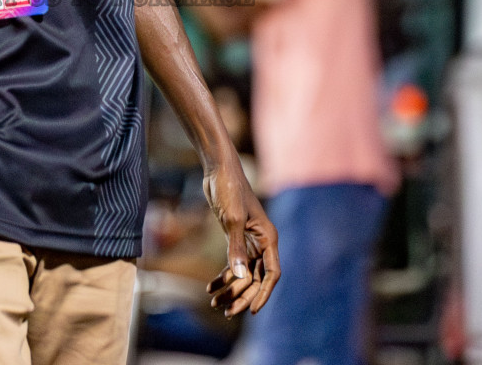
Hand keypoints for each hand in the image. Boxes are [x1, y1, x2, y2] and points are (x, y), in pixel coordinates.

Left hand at [203, 158, 279, 316]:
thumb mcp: (232, 219)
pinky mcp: (235, 238)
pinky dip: (223, 276)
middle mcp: (262, 242)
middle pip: (257, 278)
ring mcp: (248, 241)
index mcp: (268, 238)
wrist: (218, 170)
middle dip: (242, 295)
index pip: (271, 274)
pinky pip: (233, 264)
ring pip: (243, 274)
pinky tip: (210, 287)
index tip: (252, 310)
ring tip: (214, 302)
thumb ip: (236, 248)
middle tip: (226, 311)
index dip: (263, 293)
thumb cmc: (230, 189)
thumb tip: (239, 276)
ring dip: (230, 289)